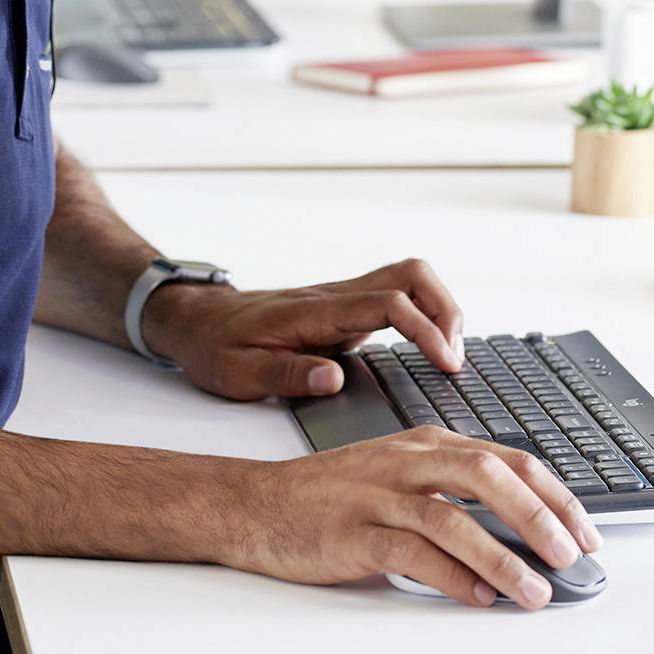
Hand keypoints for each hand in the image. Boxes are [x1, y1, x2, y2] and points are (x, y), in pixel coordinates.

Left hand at [143, 258, 462, 400]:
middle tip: (455, 358)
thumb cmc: (216, 346)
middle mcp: (336, 296)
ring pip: (409, 279)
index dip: (425, 330)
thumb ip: (287, 375)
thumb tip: (334, 379)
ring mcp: (343, 300)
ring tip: (450, 356)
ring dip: (440, 309)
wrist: (198, 321)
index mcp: (315, 310)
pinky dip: (425, 316)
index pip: (388, 303)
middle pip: (412, 274)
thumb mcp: (239, 372)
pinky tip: (430, 350)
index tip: (447, 364)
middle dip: (446, 309)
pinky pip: (398, 298)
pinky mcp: (346, 310)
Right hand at [222, 427, 602, 608]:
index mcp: (426, 443)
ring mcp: (379, 494)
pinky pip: (411, 551)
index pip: (505, 459)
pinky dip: (450, 576)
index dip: (553, 494)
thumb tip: (521, 533)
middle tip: (573, 554)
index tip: (586, 531)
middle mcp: (407, 460)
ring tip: (535, 591)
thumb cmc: (333, 495)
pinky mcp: (354, 530)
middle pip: (487, 475)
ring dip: (502, 557)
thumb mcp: (400, 475)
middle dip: (538, 515)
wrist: (258, 502)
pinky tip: (476, 598)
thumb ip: (454, 494)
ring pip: (453, 517)